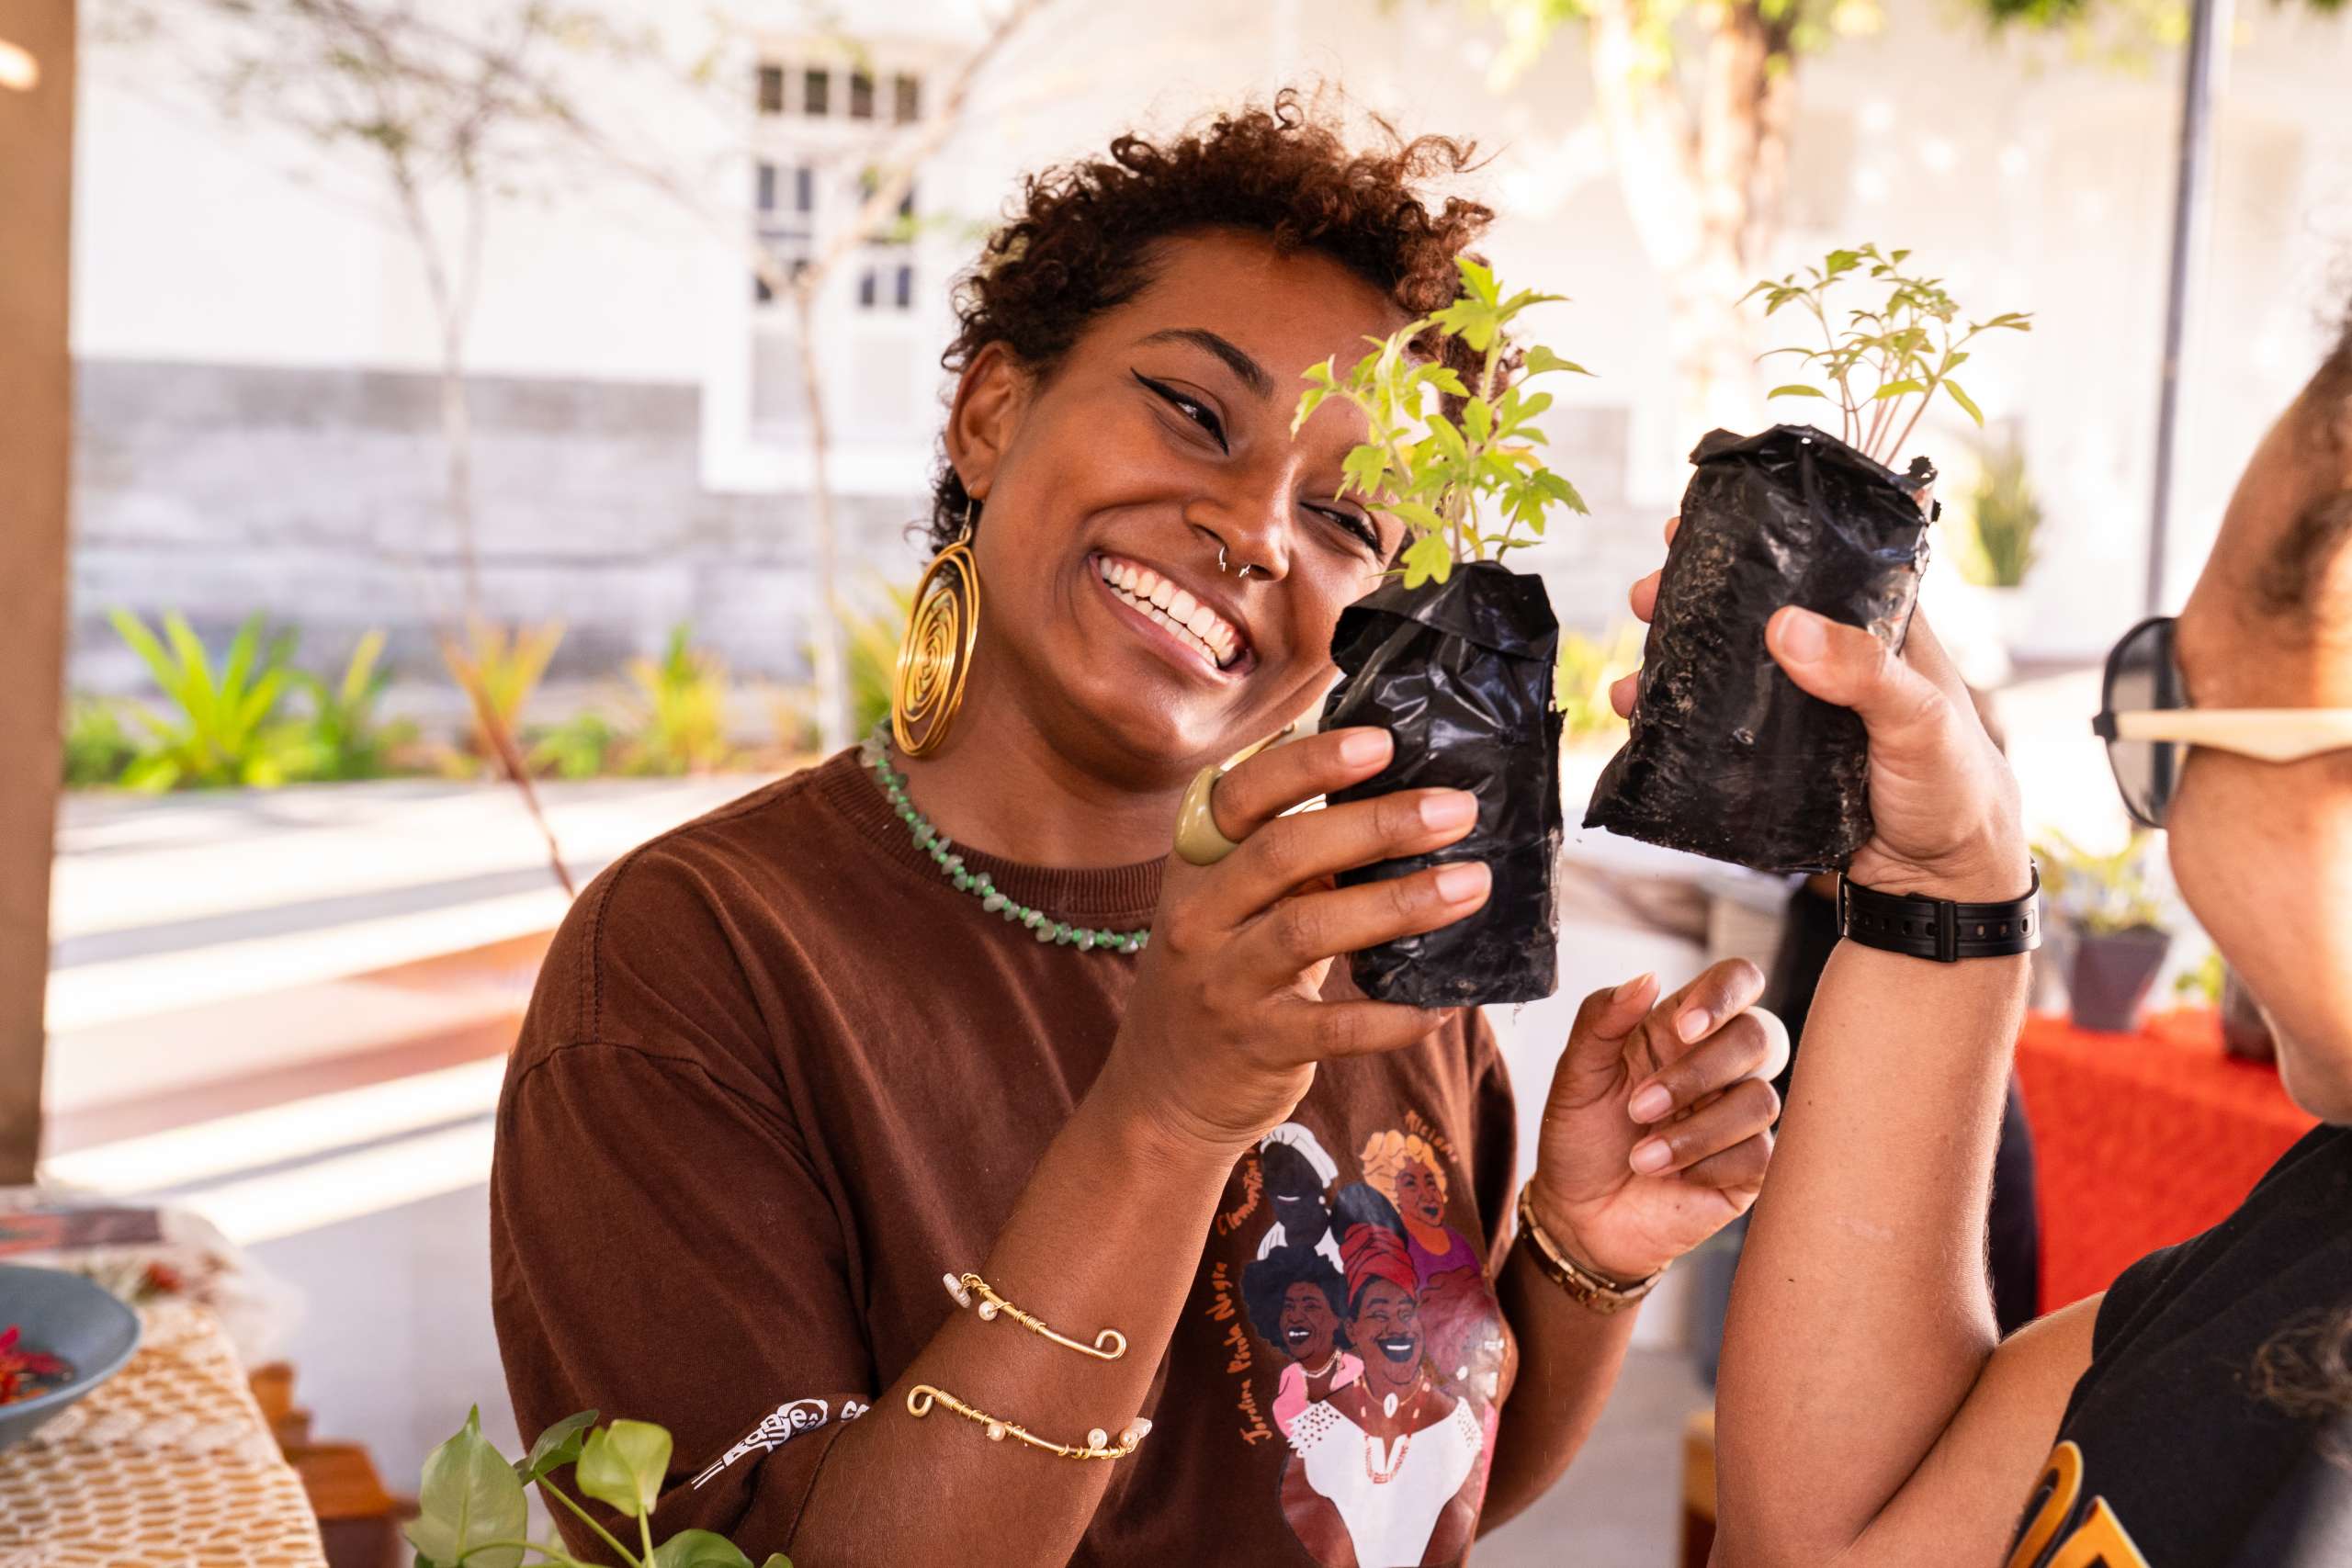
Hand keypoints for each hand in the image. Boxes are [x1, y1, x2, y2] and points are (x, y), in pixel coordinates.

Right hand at [1092, 726, 1493, 1160]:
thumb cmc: (1222, 970)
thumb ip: (1288, 854)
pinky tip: (1445, 1000)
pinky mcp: (1257, 1045)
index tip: (1382, 742)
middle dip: (1377, 824)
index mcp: (1196, 864)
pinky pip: (1334, 1026)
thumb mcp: (1229, 902)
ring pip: (1309, 930)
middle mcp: (1199, 917)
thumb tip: (1392, 787)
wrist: (1164, 1090)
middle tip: (1456, 809)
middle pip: (1283, 853)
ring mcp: (1223, 983)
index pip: (1242, 796)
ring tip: (1471, 884)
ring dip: (1399, 903)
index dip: (1309, 764)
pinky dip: (1394, 1014)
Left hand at [1527, 960, 1787, 1282]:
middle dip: (1699, 1074)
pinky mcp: (1750, 1167)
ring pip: (1761, 1099)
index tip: (1684, 1027)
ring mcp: (1739, 1116)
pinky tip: (1673, 1177)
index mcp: (1680, 1030)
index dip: (1724, 994)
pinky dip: (1710, 1165)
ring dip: (1696, 1131)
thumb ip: (1602, 1020)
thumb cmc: (1580, 1138)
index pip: (1737, 980)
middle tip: (1640, 1108)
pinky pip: (1761, 1153)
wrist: (1578, 1216)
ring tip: (1642, 1157)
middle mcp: (1720, 1066)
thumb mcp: (1576, 1075)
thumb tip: (1646, 978)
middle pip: (1759, 1036)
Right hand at [1616, 516, 2029, 901]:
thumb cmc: (1957, 787)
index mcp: (1877, 628)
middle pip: (1749, 611)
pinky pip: (1715, 728)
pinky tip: (1639, 720)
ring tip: (1630, 673)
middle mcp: (1832, 660)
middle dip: (1689, 599)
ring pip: (1723, 669)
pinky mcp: (1774, 758)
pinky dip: (1673, 721)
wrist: (1940, 884)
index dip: (1756, 537)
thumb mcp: (1920, 718)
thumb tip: (1786, 627)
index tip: (1699, 526)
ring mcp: (1799, 709)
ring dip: (1670, 662)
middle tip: (1645, 596)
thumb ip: (1863, 672)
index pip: (1812, 561)